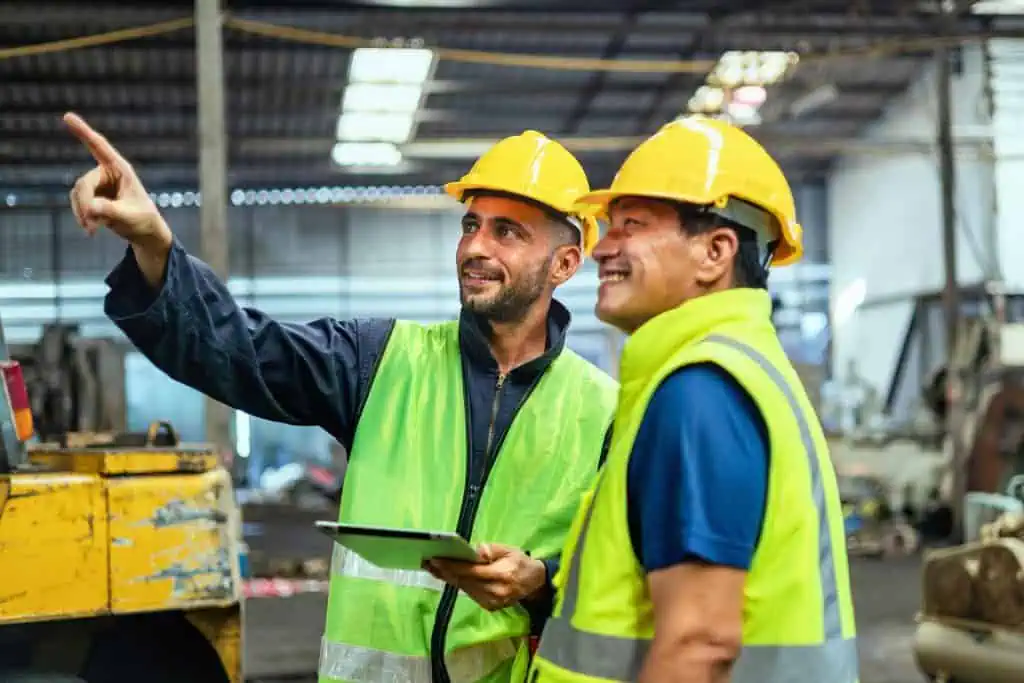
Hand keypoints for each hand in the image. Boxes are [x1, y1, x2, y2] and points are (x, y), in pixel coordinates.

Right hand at [63, 112, 170, 250]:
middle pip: (84, 183)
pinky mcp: (92, 197)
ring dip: (82, 213)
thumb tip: (90, 208)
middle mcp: (107, 173)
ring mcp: (98, 185)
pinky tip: (92, 230)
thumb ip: (110, 211)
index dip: (83, 131)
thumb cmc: (143, 220)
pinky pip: (78, 204)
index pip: (99, 146)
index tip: (67, 116)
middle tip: (89, 222)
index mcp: (120, 169)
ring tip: (93, 230)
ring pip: (78, 194)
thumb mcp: (129, 216)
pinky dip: (82, 217)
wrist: (144, 232)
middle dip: (84, 203)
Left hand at [425, 544, 546, 611]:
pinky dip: (458, 584)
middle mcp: (495, 592)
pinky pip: (469, 593)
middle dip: (444, 571)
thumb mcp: (508, 549)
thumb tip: (470, 552)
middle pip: (464, 581)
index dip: (451, 565)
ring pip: (464, 588)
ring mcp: (492, 602)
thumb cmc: (520, 562)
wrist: (535, 583)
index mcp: (501, 575)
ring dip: (447, 578)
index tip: (435, 559)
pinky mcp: (489, 607)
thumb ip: (489, 550)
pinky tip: (446, 575)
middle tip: (426, 562)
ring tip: (432, 567)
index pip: (470, 571)